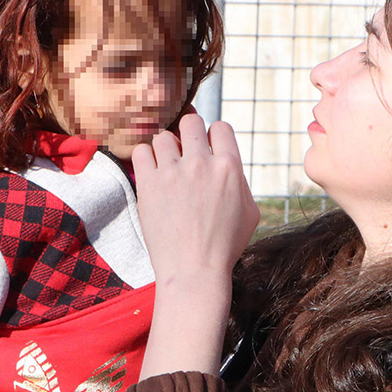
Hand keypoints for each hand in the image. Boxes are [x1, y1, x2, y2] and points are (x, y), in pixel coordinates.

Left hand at [132, 113, 259, 280]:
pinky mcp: (149, 184)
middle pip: (191, 121)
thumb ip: (239, 180)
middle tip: (186, 150)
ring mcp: (172, 173)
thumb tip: (227, 162)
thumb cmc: (224, 246)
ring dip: (167, 148)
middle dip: (189, 131)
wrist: (193, 271)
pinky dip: (146, 158)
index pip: (220, 127)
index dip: (214, 136)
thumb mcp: (250, 212)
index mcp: (229, 168)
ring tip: (168, 167)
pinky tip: (152, 172)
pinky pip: (142, 151)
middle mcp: (201, 164)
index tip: (208, 149)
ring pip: (164, 136)